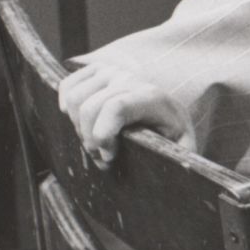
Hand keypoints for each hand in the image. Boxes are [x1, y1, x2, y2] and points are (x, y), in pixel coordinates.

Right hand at [58, 61, 194, 165]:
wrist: (169, 110)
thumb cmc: (173, 135)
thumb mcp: (181, 150)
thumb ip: (176, 159)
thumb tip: (170, 179)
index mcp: (152, 98)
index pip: (115, 106)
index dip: (102, 134)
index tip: (108, 157)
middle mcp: (129, 79)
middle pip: (90, 108)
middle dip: (90, 140)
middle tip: (103, 158)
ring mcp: (111, 72)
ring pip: (74, 99)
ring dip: (79, 127)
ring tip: (96, 142)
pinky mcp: (97, 70)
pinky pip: (68, 86)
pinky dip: (67, 107)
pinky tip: (82, 123)